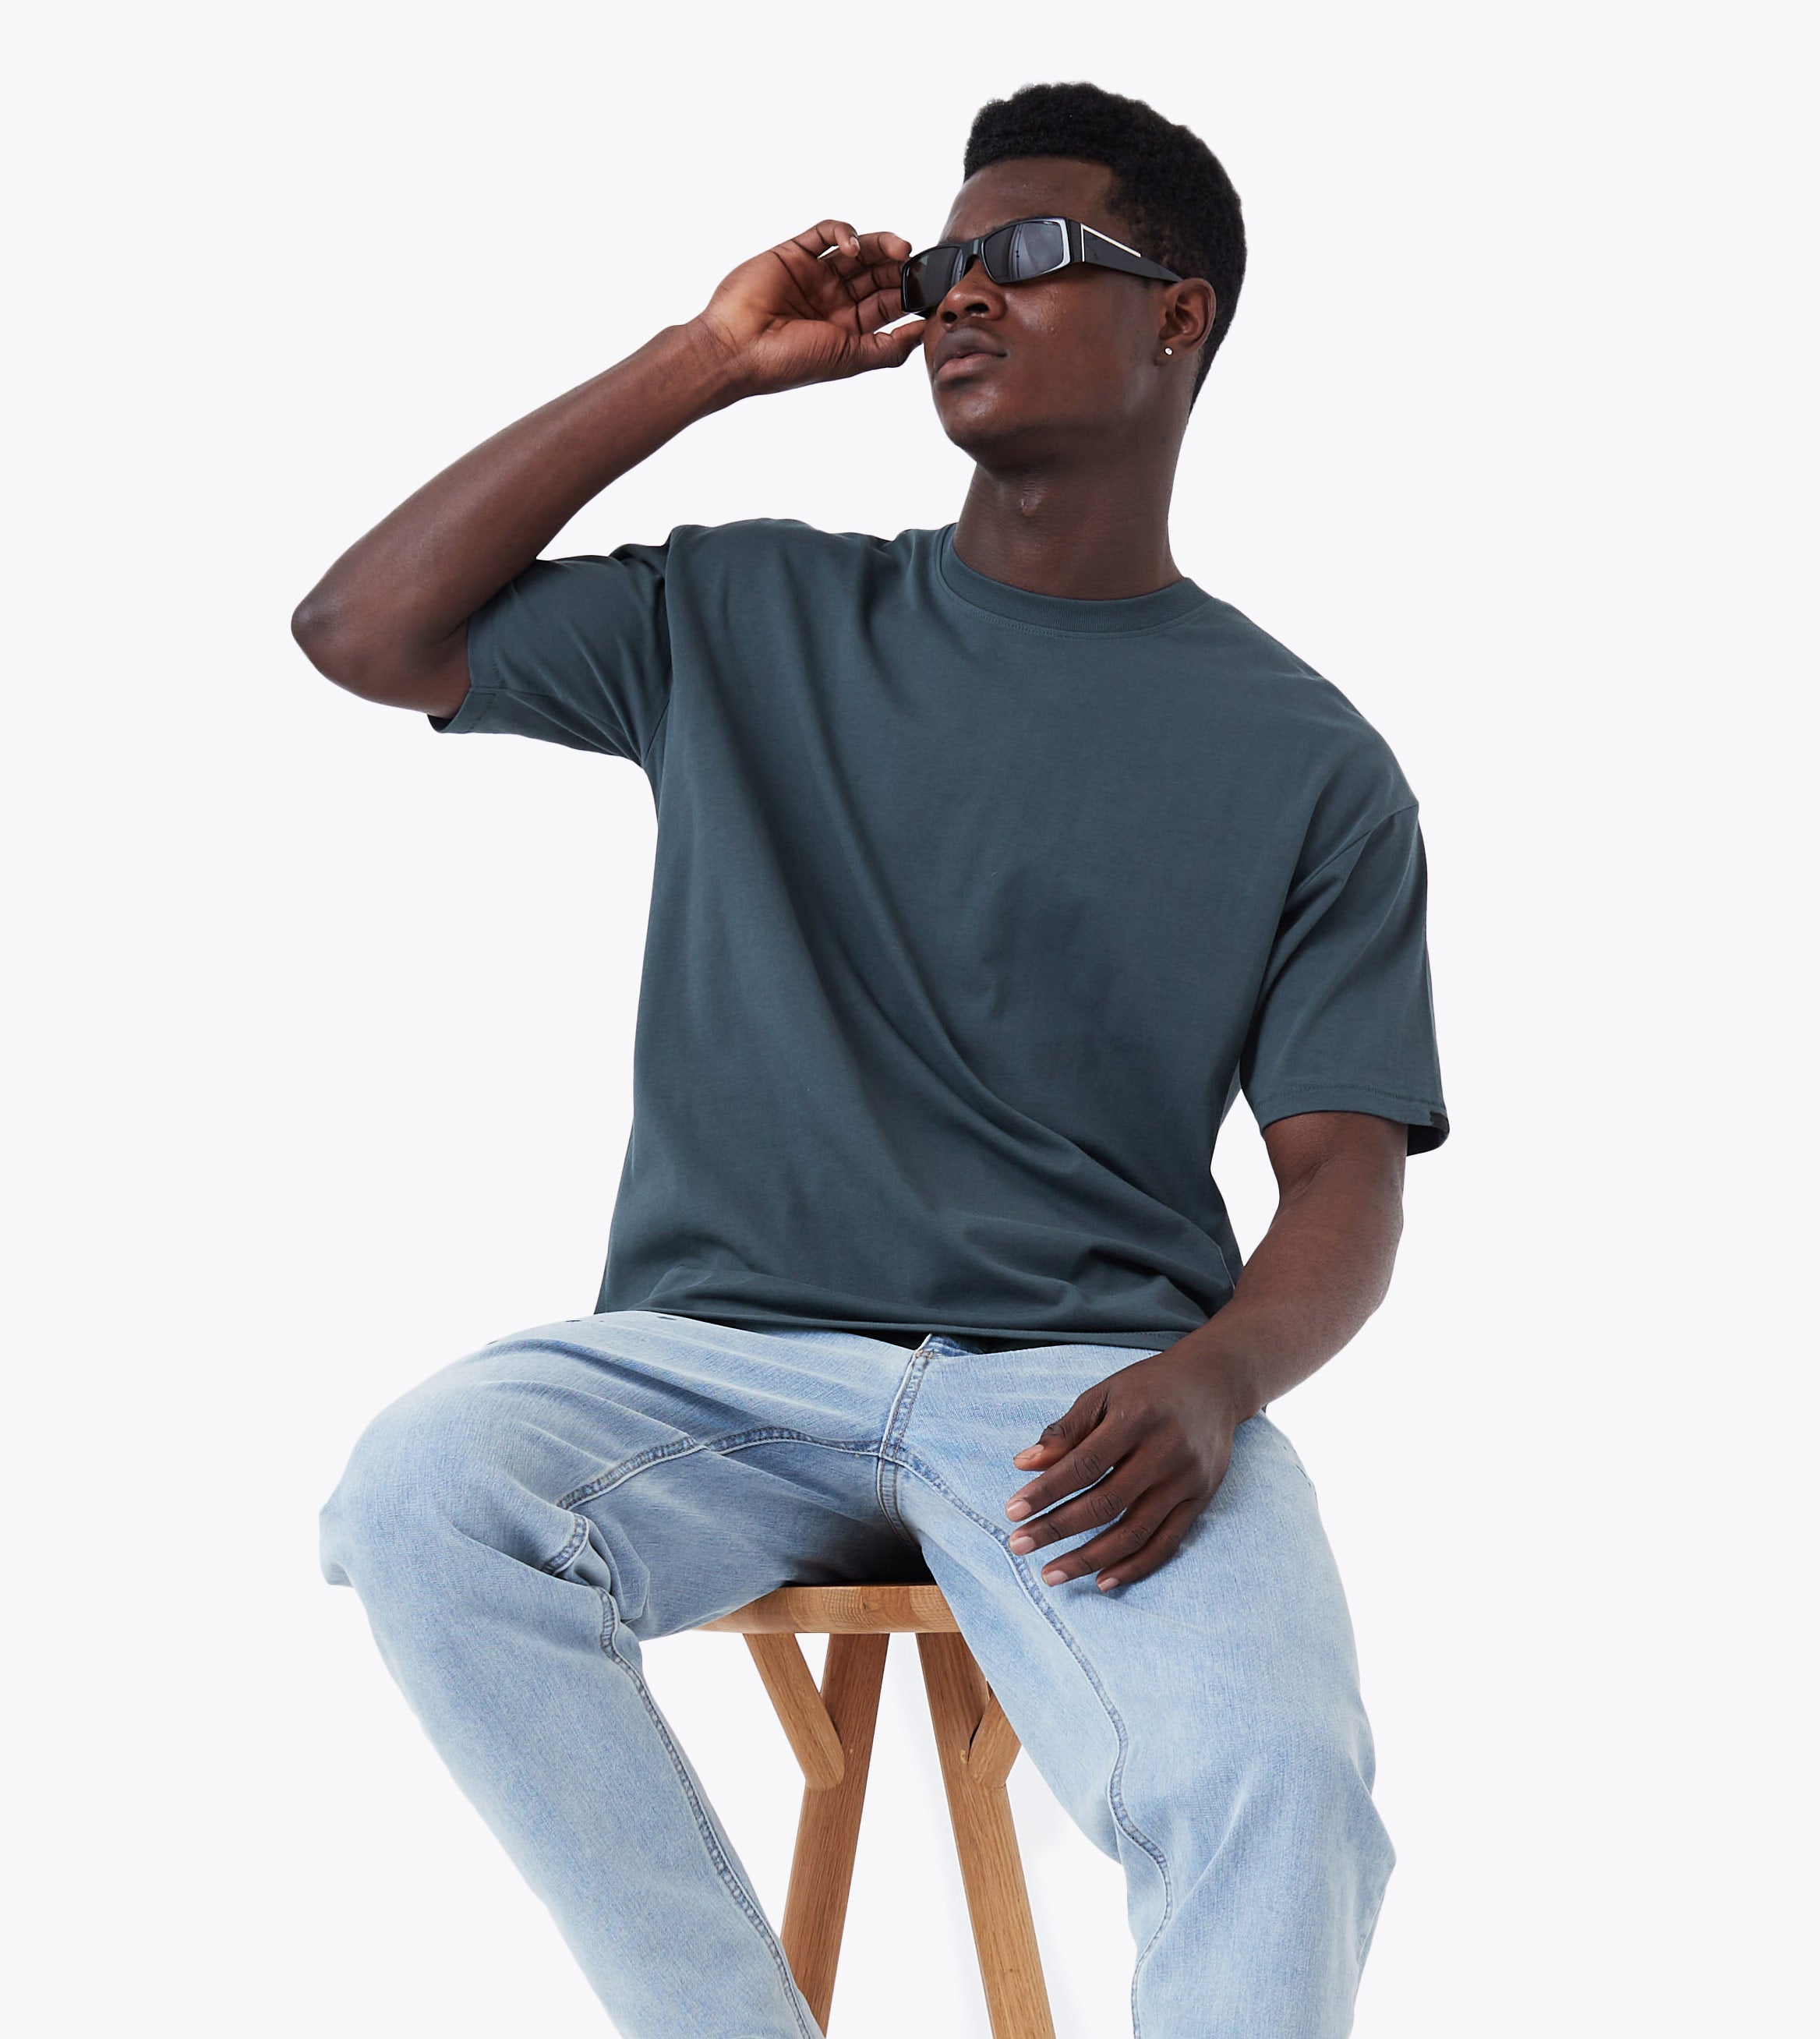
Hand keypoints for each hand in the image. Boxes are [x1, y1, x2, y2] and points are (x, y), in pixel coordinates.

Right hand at [686, 218, 924, 399]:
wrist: (735, 348)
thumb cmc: (787, 362)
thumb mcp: (847, 360)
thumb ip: (888, 348)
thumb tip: (923, 333)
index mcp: (847, 329)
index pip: (888, 305)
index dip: (910, 295)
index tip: (933, 290)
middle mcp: (833, 301)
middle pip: (877, 275)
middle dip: (899, 268)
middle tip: (919, 265)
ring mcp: (814, 276)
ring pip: (858, 251)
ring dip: (881, 246)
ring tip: (899, 249)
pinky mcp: (794, 253)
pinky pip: (826, 233)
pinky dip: (845, 233)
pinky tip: (853, 247)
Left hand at [1003, 1349, 1252, 1590]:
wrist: (1213, 1383)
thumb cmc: (1148, 1388)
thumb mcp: (1104, 1394)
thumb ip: (1066, 1430)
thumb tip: (1024, 1465)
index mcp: (1136, 1418)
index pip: (1083, 1465)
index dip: (1046, 1491)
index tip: (1012, 1511)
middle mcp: (1165, 1452)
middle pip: (1105, 1504)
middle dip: (1057, 1529)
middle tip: (1019, 1545)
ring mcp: (1186, 1480)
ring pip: (1134, 1532)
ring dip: (1089, 1559)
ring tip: (1051, 1573)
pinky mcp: (1201, 1500)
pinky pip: (1166, 1543)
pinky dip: (1134, 1567)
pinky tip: (1102, 1581)